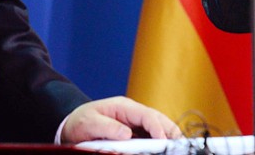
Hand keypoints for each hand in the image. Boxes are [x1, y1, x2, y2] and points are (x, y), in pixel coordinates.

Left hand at [60, 96, 181, 143]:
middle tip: (181, 144)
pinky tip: (163, 149)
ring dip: (168, 136)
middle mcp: (133, 113)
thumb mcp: (90, 123)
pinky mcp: (133, 132)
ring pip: (157, 127)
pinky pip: (150, 135)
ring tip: (177, 147)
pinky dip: (159, 142)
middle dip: (171, 131)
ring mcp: (134, 122)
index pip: (147, 115)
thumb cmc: (81, 121)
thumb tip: (127, 134)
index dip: (157, 128)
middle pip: (158, 119)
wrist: (72, 124)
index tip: (163, 141)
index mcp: (124, 106)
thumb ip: (107, 127)